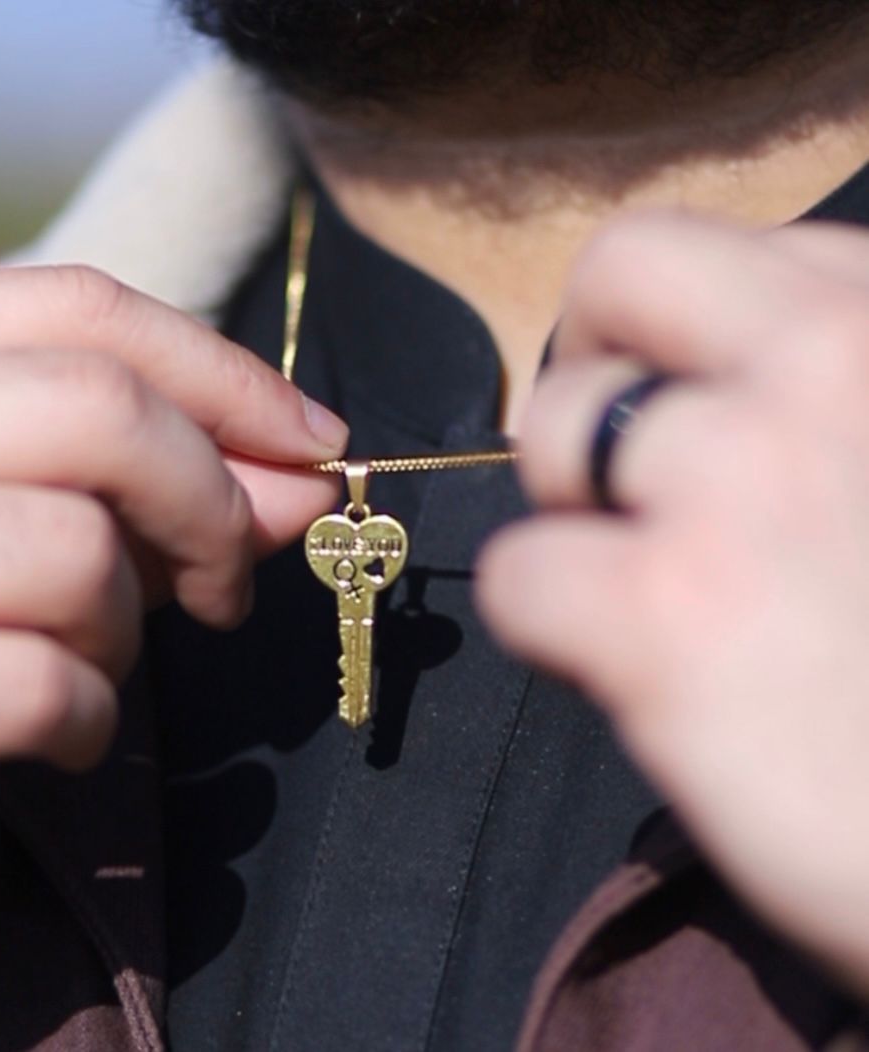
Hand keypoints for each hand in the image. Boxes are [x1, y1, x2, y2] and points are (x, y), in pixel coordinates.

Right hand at [0, 265, 345, 1046]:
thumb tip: (298, 474)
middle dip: (212, 501)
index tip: (311, 450)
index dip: (227, 376)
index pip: (76, 309)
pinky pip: (36, 685)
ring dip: (124, 634)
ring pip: (75, 554)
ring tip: (75, 673)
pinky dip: (84, 724)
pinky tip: (47, 739)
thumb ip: (116, 485)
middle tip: (225, 585)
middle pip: (95, 409)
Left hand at [477, 213, 868, 997]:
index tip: (711, 412)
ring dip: (577, 508)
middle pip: (624, 269)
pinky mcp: (664, 614)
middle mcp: (837, 362)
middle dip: (598, 358)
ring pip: (551, 429)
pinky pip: (519, 577)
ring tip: (650, 585)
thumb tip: (722, 397)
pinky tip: (628, 671)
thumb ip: (850, 411)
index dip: (697, 341)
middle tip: (627, 463)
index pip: (740, 257)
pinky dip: (551, 626)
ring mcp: (743, 478)